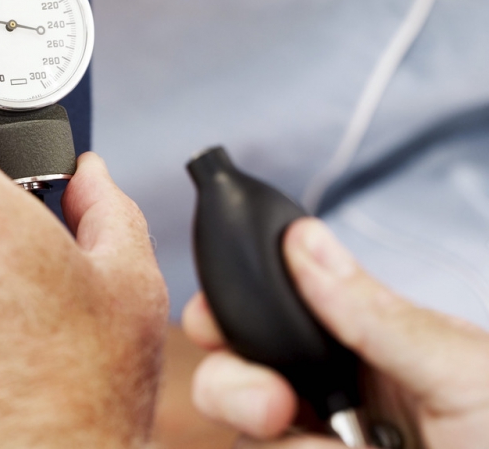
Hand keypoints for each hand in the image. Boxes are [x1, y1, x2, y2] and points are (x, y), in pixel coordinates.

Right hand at [182, 218, 488, 447]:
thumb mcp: (460, 370)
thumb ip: (374, 313)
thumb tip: (304, 240)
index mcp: (364, 341)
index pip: (275, 309)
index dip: (233, 307)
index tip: (210, 320)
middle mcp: (331, 390)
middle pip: (234, 371)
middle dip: (234, 384)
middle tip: (273, 406)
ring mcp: (319, 439)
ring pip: (246, 431)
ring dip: (286, 440)